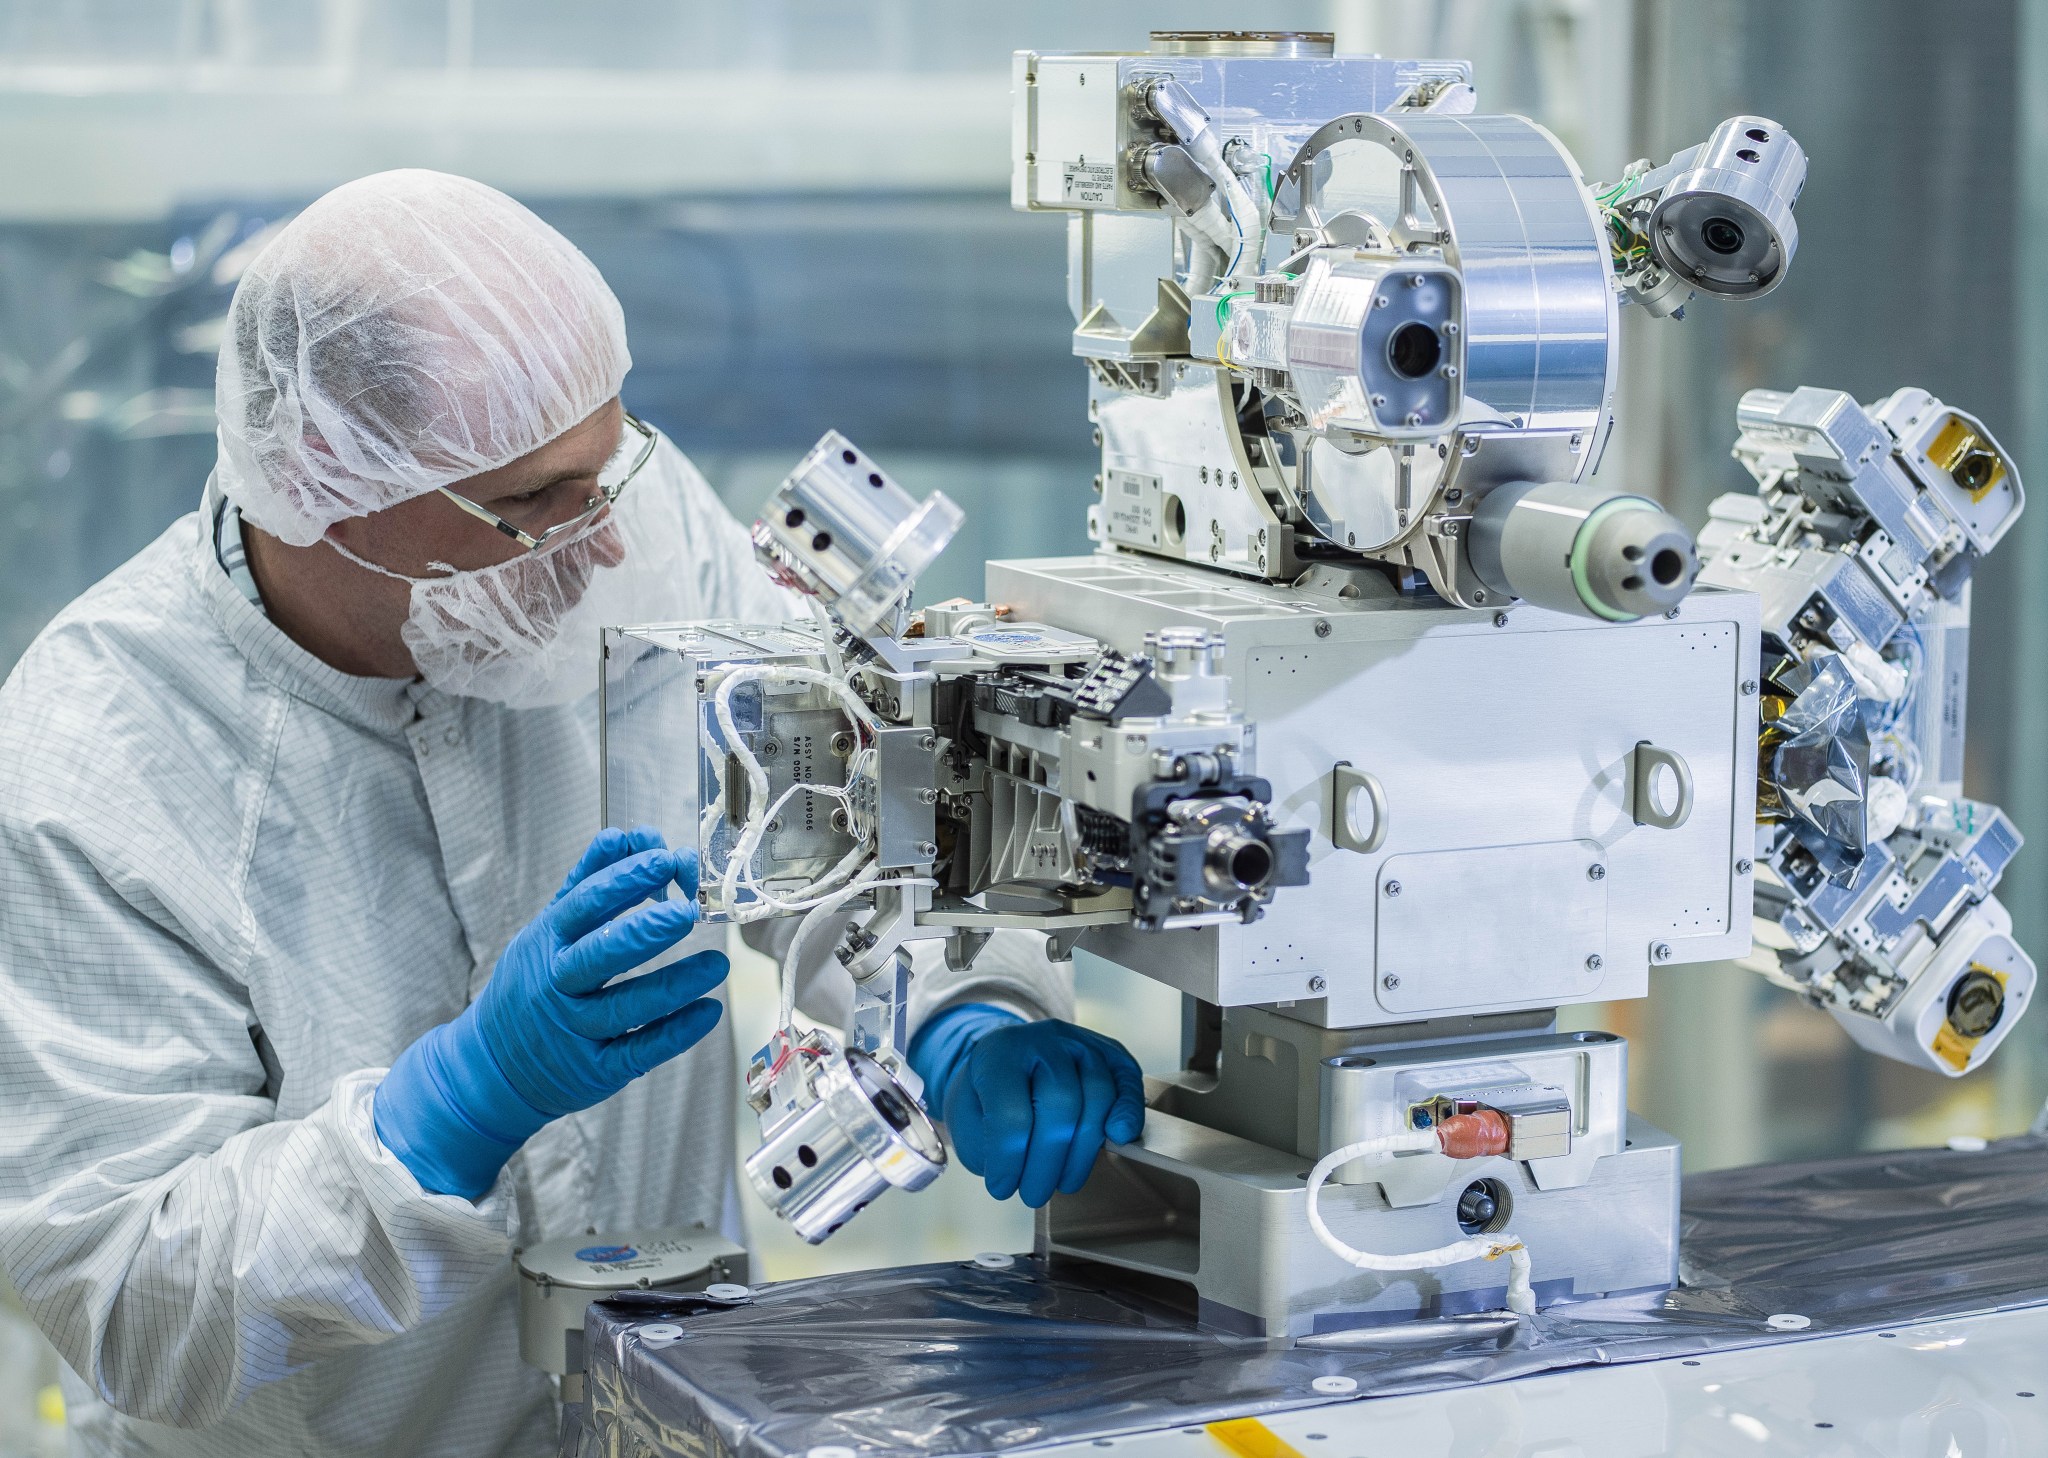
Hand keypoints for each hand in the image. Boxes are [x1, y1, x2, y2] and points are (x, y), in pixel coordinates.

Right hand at [374, 827, 726, 1197]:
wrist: (492, 1067)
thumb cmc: (532, 983)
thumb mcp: (548, 929)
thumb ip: (587, 882)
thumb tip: (624, 836)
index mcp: (546, 941)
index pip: (584, 904)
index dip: (625, 880)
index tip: (665, 858)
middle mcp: (556, 985)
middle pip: (600, 955)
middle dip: (645, 931)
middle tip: (689, 912)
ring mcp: (573, 1031)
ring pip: (626, 1007)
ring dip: (674, 985)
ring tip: (717, 964)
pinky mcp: (594, 1071)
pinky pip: (638, 1051)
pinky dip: (676, 1033)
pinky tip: (708, 1012)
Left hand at [908, 1006, 1144, 1207]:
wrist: (1006, 1065)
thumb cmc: (987, 1099)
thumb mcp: (966, 1119)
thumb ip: (989, 1143)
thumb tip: (1021, 1169)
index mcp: (998, 1053)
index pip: (1012, 1111)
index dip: (1009, 1159)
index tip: (1002, 1188)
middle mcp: (1042, 1039)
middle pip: (1061, 1103)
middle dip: (1048, 1161)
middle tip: (1034, 1194)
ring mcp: (1079, 1042)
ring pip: (1098, 1095)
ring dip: (1083, 1151)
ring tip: (1063, 1182)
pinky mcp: (1109, 1052)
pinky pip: (1128, 1079)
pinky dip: (1129, 1111)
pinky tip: (1118, 1139)